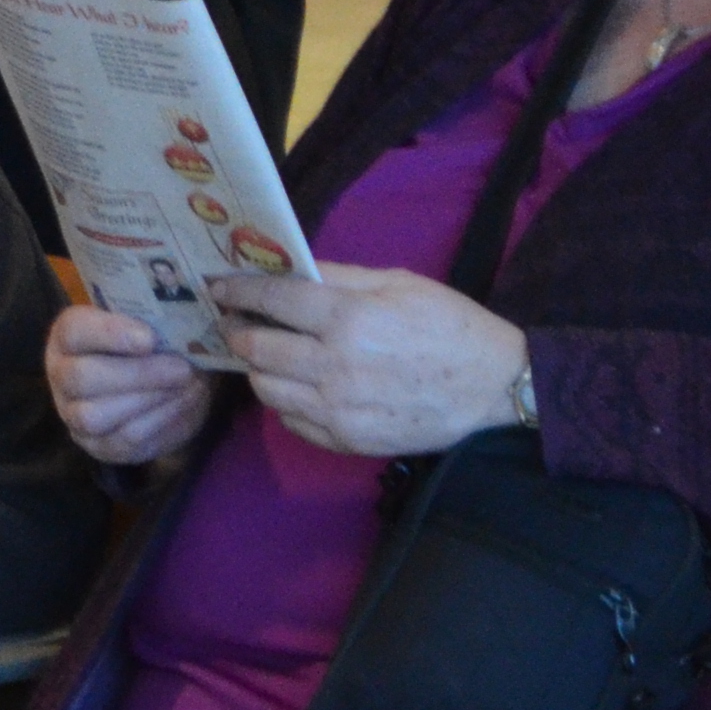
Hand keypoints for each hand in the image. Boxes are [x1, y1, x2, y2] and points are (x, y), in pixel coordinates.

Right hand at [47, 303, 219, 466]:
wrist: (157, 388)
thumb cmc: (149, 346)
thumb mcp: (148, 323)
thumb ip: (154, 318)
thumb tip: (181, 320)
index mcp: (67, 337)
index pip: (74, 331)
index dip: (110, 334)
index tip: (151, 338)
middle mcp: (61, 376)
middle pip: (82, 378)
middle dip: (138, 374)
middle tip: (182, 368)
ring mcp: (74, 416)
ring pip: (98, 415)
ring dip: (149, 400)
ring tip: (187, 386)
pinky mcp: (99, 447)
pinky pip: (125, 439)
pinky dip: (160, 420)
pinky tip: (184, 402)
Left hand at [213, 267, 529, 460]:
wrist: (493, 386)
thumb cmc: (449, 325)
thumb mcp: (398, 283)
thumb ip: (338, 277)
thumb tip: (290, 269)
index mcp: (349, 318)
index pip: (271, 301)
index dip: (237, 291)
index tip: (217, 286)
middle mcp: (335, 366)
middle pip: (256, 349)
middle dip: (239, 331)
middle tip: (237, 321)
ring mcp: (338, 409)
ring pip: (265, 389)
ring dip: (258, 368)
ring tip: (268, 354)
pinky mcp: (347, 440)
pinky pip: (290, 420)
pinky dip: (284, 400)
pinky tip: (298, 385)